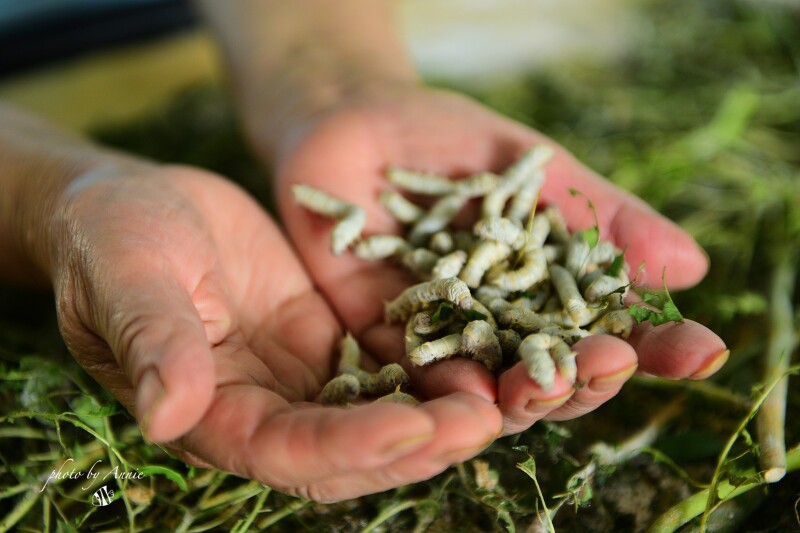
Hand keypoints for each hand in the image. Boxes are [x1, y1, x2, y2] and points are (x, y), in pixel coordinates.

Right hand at [50, 164, 501, 500]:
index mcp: (213, 412)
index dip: (351, 444)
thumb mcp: (128, 275)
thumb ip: (152, 339)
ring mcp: (303, 377)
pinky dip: (435, 365)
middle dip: (421, 440)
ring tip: (507, 392)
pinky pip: (390, 363)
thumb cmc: (114, 237)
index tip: (414, 427)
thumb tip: (165, 414)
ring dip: (443, 411)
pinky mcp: (330, 340)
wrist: (135, 204)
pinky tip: (484, 347)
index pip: (288, 450)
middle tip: (487, 419)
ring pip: (384, 412)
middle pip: (353, 448)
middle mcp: (267, 409)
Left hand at [264, 86, 727, 433]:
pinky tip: (467, 390)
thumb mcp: (531, 167)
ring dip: (523, 394)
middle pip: (554, 373)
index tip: (701, 350)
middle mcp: (501, 328)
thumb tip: (690, 265)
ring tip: (547, 384)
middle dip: (587, 376)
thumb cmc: (449, 139)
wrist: (353, 124)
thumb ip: (597, 215)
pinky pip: (415, 376)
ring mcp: (444, 339)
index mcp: (545, 293)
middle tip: (611, 365)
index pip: (610, 331)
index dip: (657, 346)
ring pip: (491, 387)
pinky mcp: (385, 341)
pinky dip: (441, 387)